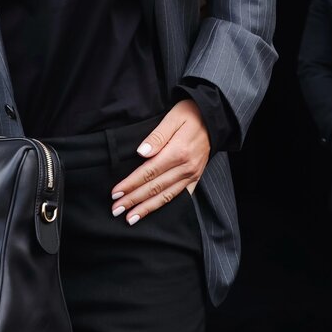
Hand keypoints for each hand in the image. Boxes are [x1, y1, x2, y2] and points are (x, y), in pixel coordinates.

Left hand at [110, 99, 210, 224]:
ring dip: (147, 208)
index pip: (149, 172)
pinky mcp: (196, 177)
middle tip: (116, 210)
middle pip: (155, 188)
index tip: (116, 193)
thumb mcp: (173, 117)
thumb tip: (141, 153)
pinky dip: (167, 206)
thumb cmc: (191, 114)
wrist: (215, 118)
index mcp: (178, 152)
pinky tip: (155, 213)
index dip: (131, 184)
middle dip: (134, 200)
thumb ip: (157, 136)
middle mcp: (186, 167)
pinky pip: (181, 196)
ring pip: (166, 196)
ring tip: (131, 218)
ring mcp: (192, 174)